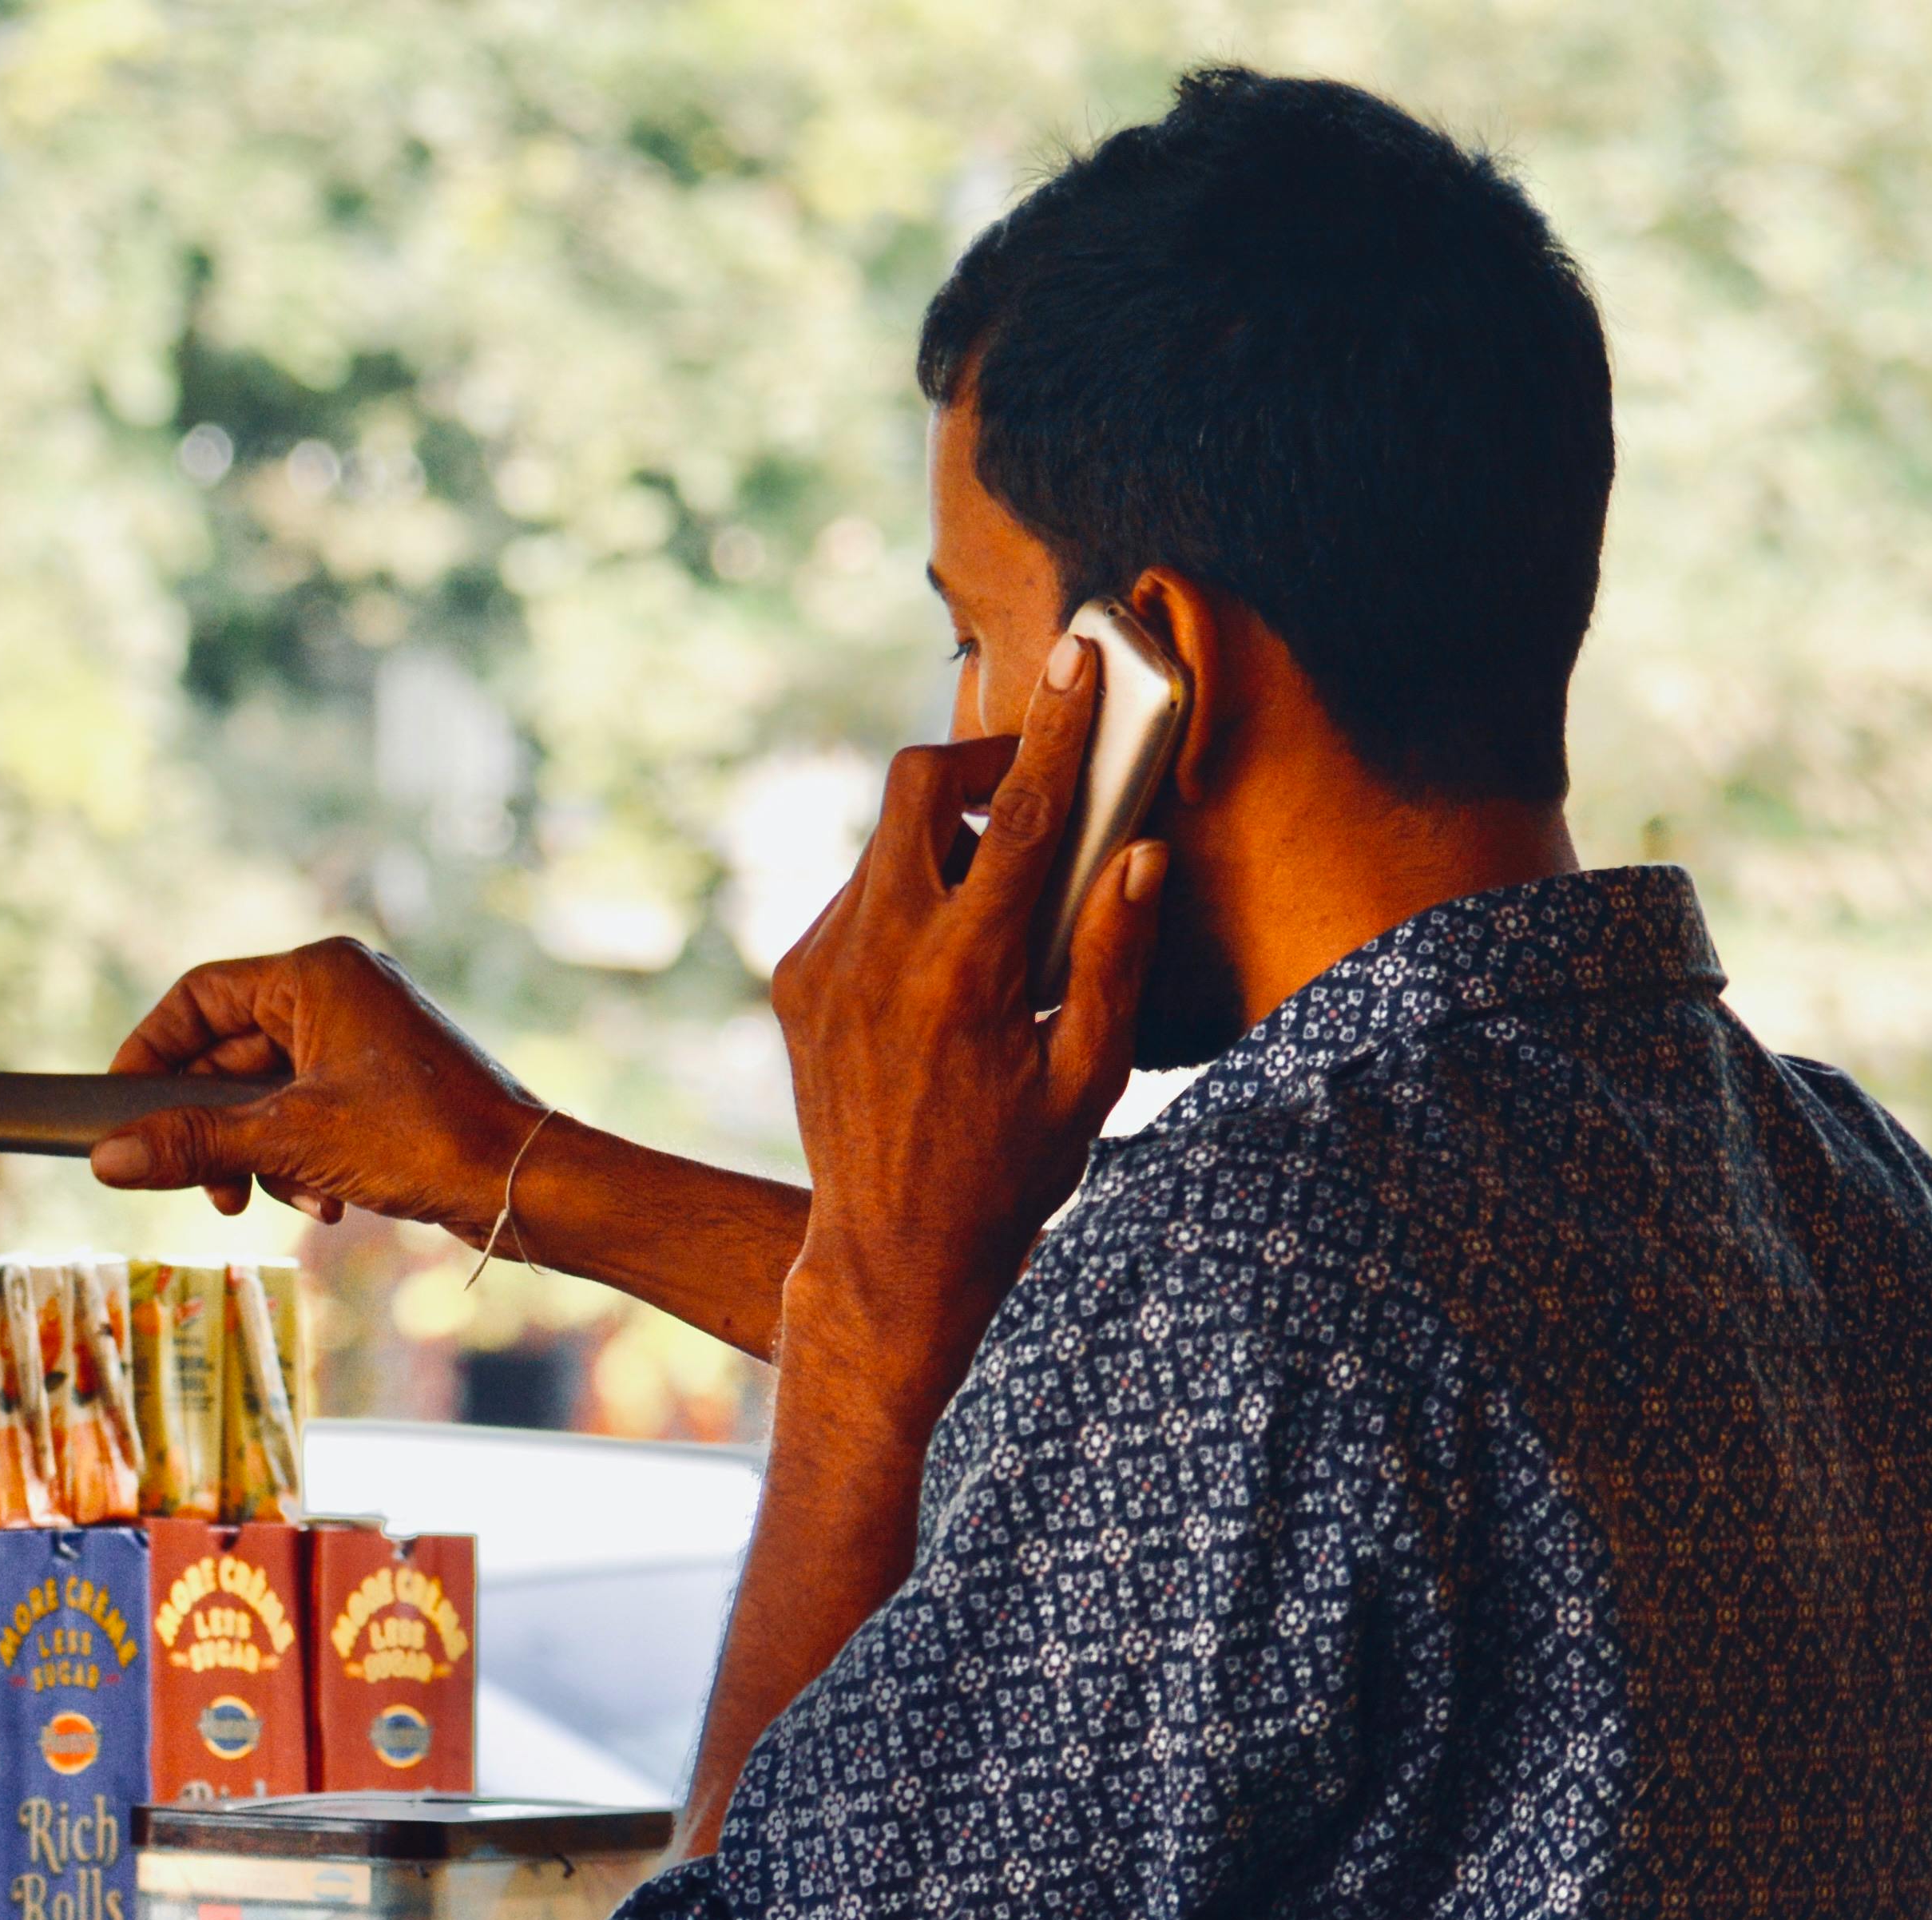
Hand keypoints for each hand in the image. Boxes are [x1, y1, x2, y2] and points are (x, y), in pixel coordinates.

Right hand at [88, 939, 537, 1229]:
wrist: (524, 1183)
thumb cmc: (424, 1140)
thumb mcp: (290, 1142)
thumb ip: (192, 1145)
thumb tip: (108, 1160)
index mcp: (317, 974)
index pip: (198, 997)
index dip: (149, 1052)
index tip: (119, 1110)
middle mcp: (340, 993)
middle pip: (227, 1054)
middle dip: (210, 1127)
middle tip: (194, 1185)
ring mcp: (362, 1038)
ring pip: (264, 1095)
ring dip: (257, 1155)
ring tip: (276, 1198)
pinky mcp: (380, 1084)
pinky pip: (305, 1115)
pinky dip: (298, 1160)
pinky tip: (326, 1203)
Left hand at [767, 627, 1162, 1373]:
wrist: (890, 1252)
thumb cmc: (1010, 1171)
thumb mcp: (1091, 1077)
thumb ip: (1115, 956)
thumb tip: (1140, 850)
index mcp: (965, 975)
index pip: (1019, 816)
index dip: (1055, 727)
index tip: (1076, 655)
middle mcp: (877, 954)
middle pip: (914, 787)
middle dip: (977, 764)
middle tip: (1032, 790)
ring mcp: (821, 965)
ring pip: (882, 842)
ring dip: (944, 841)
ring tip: (997, 904)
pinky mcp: (792, 981)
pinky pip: (855, 897)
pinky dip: (906, 897)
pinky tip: (944, 962)